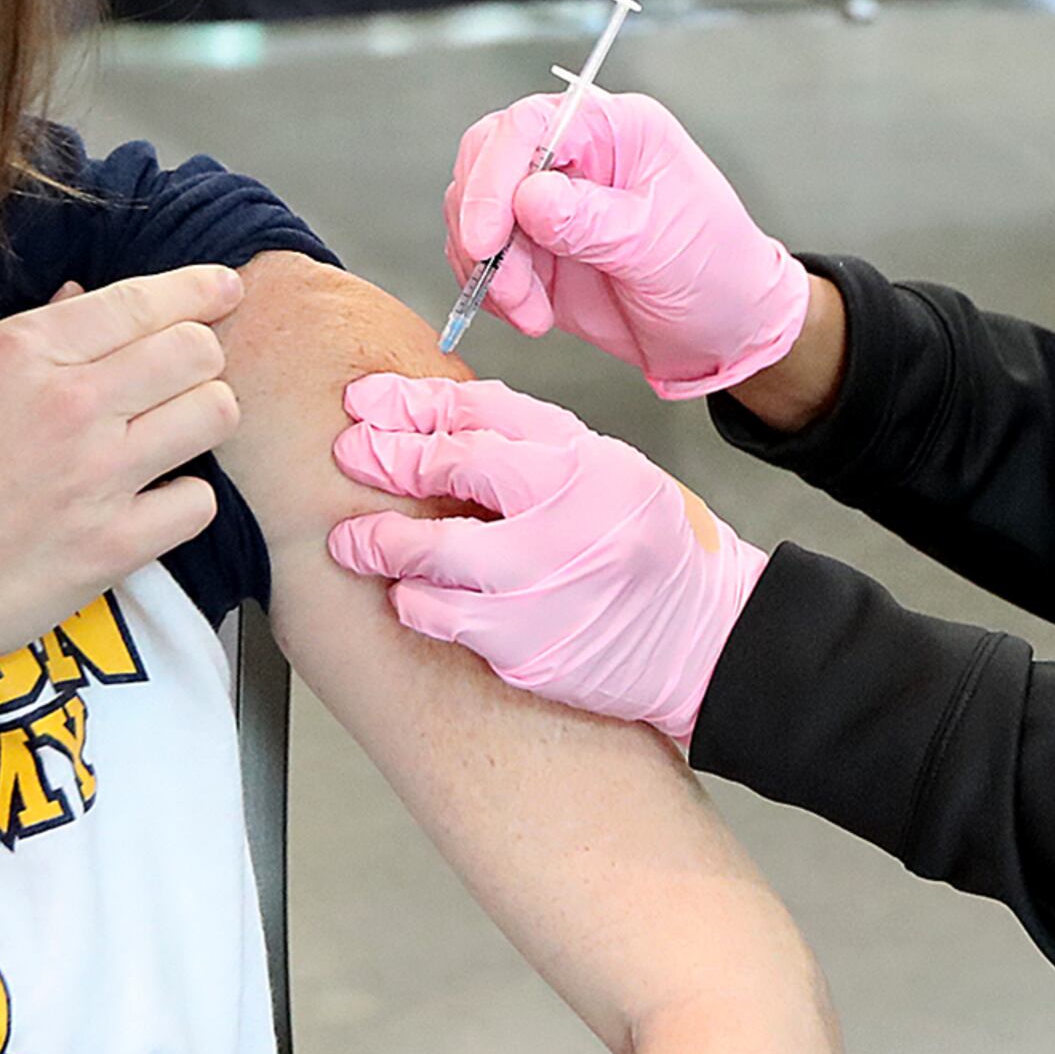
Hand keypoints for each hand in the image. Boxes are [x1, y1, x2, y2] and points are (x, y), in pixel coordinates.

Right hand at [0, 265, 247, 691]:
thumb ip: (25, 339)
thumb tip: (83, 301)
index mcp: (19, 352)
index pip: (141, 300)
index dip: (199, 290)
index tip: (224, 290)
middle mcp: (68, 403)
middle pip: (197, 350)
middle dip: (202, 356)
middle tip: (186, 376)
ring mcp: (97, 475)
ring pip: (214, 414)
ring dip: (201, 420)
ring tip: (169, 436)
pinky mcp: (114, 545)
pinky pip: (200, 502)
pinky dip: (184, 500)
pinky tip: (151, 503)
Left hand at [325, 375, 766, 744]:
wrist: (704, 640)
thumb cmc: (648, 548)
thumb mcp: (607, 469)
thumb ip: (531, 442)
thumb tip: (433, 417)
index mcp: (588, 464)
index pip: (483, 416)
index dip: (412, 405)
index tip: (366, 404)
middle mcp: (569, 521)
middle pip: (454, 472)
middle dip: (387, 460)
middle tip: (350, 456)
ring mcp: (548, 589)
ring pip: (434, 557)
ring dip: (383, 545)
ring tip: (356, 541)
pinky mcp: (530, 649)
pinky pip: (445, 622)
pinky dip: (418, 605)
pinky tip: (410, 597)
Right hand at [448, 89, 812, 399]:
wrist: (721, 333)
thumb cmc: (715, 272)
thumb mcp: (659, 245)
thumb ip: (592, 221)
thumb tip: (530, 197)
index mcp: (613, 129)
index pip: (529, 125)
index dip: (496, 176)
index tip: (487, 237)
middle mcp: (574, 154)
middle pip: (486, 159)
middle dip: (482, 226)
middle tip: (504, 282)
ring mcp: (547, 200)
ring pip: (473, 211)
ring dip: (489, 267)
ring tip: (531, 310)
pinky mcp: (532, 246)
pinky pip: (481, 256)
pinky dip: (490, 289)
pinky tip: (528, 313)